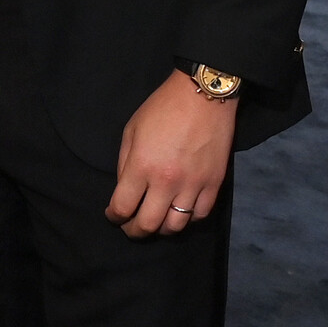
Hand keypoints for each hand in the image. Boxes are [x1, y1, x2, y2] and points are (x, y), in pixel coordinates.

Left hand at [106, 68, 235, 237]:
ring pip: (176, 226)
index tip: (113, 215)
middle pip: (148, 225)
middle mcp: (166, 181)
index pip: (123, 207)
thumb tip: (124, 190)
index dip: (114, 217)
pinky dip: (188, 219)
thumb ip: (125, 163)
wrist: (203, 95)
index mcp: (141, 166)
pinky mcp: (214, 183)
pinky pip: (200, 214)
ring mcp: (193, 184)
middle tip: (131, 227)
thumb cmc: (162, 109)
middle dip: (134, 231)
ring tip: (156, 222)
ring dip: (162, 229)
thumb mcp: (131, 130)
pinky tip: (180, 211)